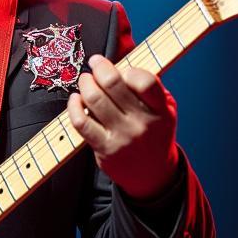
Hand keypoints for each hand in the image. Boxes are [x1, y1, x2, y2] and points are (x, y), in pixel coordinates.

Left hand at [67, 53, 179, 200]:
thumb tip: (119, 64)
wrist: (153, 175)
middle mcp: (143, 123)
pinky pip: (82, 122)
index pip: (144, 81)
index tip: (118, 66)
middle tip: (94, 63)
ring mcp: (122, 137)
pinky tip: (75, 99)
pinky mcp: (104, 149)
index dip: (127, 69)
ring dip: (85, 83)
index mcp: (161, 110)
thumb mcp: (164, 110)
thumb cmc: (155, 134)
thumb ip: (149, 87)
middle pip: (114, 84)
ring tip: (85, 80)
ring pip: (94, 99)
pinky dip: (74, 105)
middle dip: (99, 68)